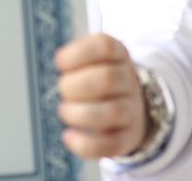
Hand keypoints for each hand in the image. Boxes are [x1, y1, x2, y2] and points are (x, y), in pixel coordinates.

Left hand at [54, 33, 147, 158]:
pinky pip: (111, 144)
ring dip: (79, 114)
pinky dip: (85, 143)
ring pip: (112, 112)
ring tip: (65, 110)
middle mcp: (127, 81)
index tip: (60, 62)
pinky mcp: (127, 137)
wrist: (132, 108)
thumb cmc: (101, 80)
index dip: (78, 53)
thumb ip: (76, 58)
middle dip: (75, 85)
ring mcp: (130, 110)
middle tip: (63, 89)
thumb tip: (60, 62)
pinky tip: (69, 136)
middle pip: (107, 79)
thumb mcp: (94, 59)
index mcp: (118, 55)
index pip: (104, 46)